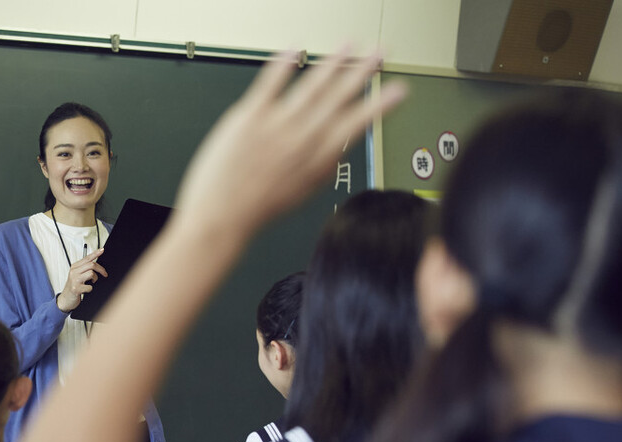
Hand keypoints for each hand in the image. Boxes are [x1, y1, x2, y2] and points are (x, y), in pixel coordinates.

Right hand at [57, 248, 106, 311]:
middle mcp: (74, 271)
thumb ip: (84, 269)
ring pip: (91, 273)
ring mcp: (74, 280)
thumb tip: (96, 265)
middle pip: (91, 265)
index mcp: (74, 267)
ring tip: (92, 283)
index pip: (87, 258)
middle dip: (101, 269)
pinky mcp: (76, 288)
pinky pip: (90, 286)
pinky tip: (87, 290)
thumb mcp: (76, 275)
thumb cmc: (73, 287)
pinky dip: (91, 289)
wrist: (65, 299)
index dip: (96, 253)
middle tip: (105, 274)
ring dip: (95, 279)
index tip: (102, 250)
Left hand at [172, 49, 406, 240]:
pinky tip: (294, 49)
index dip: (381, 105)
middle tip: (380, 52)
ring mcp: (276, 127)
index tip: (400, 89)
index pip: (356, 124)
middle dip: (362, 72)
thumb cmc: (257, 206)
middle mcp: (302, 140)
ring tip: (348, 44)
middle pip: (338, 98)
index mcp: (318, 158)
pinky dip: (282, 65)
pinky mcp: (248, 118)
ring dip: (332, 62)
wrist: (221, 217)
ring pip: (311, 87)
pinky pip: (269, 85)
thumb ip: (325, 165)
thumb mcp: (303, 191)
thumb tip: (342, 145)